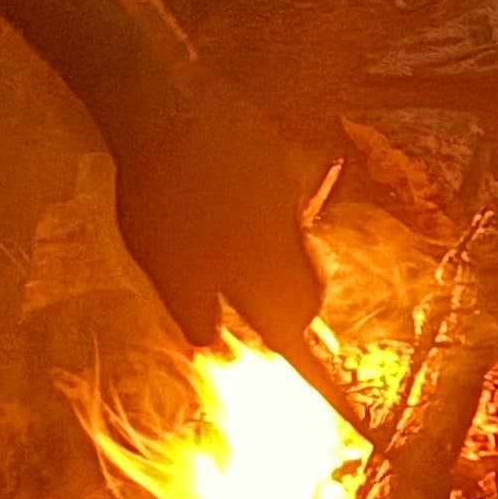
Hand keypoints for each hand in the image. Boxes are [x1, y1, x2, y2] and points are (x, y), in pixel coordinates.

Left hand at [110, 63, 324, 356]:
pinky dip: (252, 206)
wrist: (168, 107)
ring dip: (264, 250)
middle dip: (289, 303)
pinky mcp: (272, 146)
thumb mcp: (169, 272)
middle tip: (255, 311)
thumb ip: (197, 312)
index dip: (308, 356)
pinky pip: (273, 192)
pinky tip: (209, 192)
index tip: (332, 391)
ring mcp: (285, 181)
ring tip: (211, 241)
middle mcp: (289, 225)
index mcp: (266, 265)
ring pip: (288, 233)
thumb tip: (212, 340)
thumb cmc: (165, 202)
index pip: (297, 322)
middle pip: (305, 280)